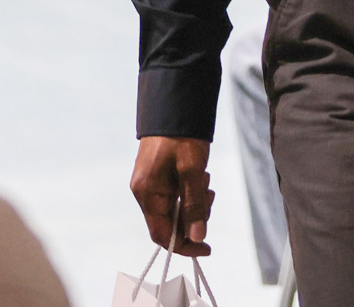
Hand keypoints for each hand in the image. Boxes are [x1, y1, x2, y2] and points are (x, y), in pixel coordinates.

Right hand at [129, 136, 212, 256]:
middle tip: (210, 197)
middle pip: (170, 222)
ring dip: (195, 202)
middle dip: (194, 217)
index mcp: (146, 192)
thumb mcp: (193, 171)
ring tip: (206, 181)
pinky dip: (191, 192)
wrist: (174, 106)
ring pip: (175, 208)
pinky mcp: (158, 175)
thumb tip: (198, 237)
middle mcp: (144, 191)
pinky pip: (175, 195)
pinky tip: (201, 177)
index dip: (184, 245)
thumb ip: (194, 205)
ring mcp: (150, 183)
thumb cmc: (181, 137)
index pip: (161, 234)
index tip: (206, 247)